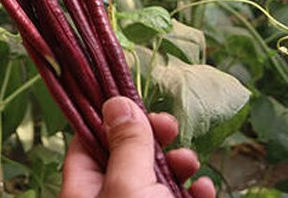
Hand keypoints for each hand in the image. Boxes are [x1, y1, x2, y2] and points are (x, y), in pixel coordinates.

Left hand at [61, 96, 215, 197]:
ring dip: (179, 164)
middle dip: (153, 138)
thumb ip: (125, 144)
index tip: (133, 99)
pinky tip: (204, 188)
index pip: (87, 140)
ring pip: (157, 178)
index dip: (111, 117)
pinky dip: (194, 192)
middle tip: (170, 127)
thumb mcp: (128, 185)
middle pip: (128, 155)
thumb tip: (116, 101)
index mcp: (83, 189)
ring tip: (190, 162)